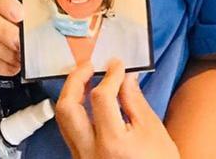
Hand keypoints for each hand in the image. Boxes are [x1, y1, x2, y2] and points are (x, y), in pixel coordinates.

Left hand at [57, 59, 178, 158]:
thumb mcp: (152, 128)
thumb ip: (134, 100)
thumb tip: (124, 76)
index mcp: (112, 142)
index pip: (101, 98)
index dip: (110, 75)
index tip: (117, 64)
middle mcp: (89, 151)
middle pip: (67, 109)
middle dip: (75, 81)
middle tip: (89, 66)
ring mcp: (81, 157)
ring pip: (63, 120)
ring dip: (71, 94)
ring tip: (86, 78)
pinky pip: (69, 129)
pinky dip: (76, 109)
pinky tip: (87, 100)